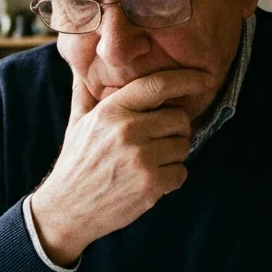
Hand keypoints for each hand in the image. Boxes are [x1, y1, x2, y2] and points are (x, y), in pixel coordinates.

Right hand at [30, 69, 208, 264]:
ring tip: (151, 162)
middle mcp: (127, 130)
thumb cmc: (75, 163)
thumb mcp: (76, 122)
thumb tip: (81, 62)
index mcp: (111, 111)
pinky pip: (181, 173)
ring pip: (183, 146)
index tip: (205, 78)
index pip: (157, 85)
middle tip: (159, 141)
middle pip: (179, 118)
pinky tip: (151, 181)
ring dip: (173, 156)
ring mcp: (140, 158)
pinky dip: (172, 179)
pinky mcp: (150, 184)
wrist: (66, 208)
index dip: (186, 79)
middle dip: (176, 130)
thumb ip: (85, 91)